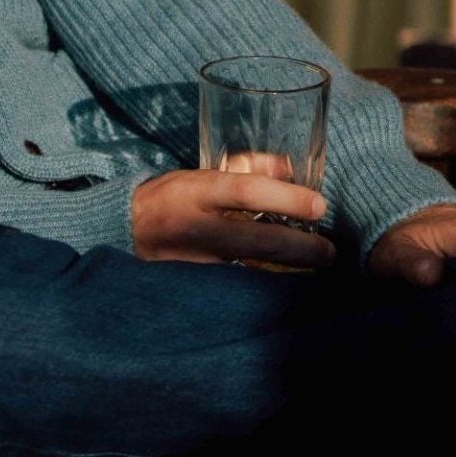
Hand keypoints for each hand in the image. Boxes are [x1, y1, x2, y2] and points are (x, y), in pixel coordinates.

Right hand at [131, 160, 334, 270]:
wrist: (126, 234)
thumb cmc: (170, 198)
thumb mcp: (200, 173)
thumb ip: (246, 167)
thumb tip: (290, 168)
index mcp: (195, 192)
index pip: (244, 192)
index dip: (285, 198)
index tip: (320, 206)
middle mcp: (195, 229)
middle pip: (257, 241)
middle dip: (300, 248)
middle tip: (329, 251)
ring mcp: (194, 264)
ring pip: (252, 272)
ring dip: (288, 272)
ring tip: (316, 267)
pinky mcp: (196, 288)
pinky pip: (239, 289)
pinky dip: (265, 287)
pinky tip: (287, 287)